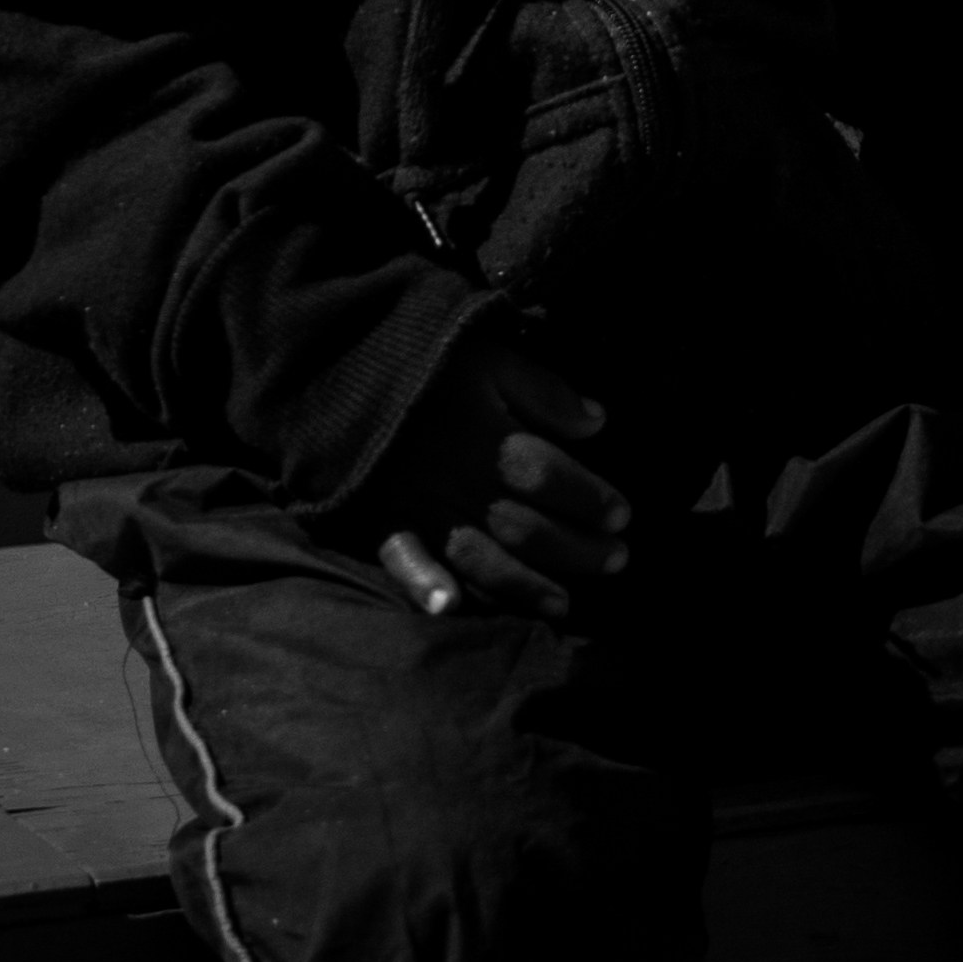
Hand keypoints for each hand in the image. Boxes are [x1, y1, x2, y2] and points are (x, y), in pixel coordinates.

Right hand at [376, 334, 630, 625]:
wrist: (339, 362)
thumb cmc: (424, 358)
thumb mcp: (488, 353)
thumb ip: (544, 390)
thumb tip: (598, 422)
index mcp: (486, 434)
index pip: (551, 476)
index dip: (592, 498)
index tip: (623, 515)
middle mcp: (458, 478)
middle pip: (526, 527)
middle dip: (577, 549)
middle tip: (616, 560)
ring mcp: (420, 504)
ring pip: (482, 557)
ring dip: (526, 585)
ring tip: (565, 604)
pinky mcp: (384, 517)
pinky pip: (404, 559)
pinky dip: (426, 586)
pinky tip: (452, 608)